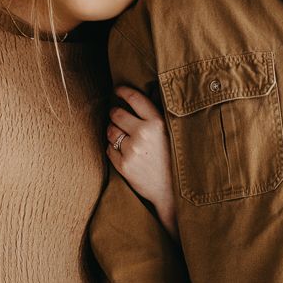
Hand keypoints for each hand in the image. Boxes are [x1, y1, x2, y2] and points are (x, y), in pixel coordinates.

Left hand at [107, 85, 176, 235]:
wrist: (173, 191)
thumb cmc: (174, 159)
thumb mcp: (172, 133)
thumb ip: (157, 116)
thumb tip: (145, 94)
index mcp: (157, 122)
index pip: (134, 98)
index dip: (122, 91)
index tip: (117, 90)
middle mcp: (143, 134)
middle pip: (116, 114)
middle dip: (114, 113)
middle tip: (116, 115)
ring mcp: (132, 150)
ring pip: (110, 131)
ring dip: (113, 131)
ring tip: (122, 137)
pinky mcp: (123, 165)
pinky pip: (109, 149)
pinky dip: (114, 150)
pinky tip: (125, 153)